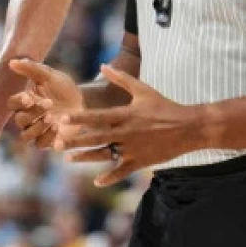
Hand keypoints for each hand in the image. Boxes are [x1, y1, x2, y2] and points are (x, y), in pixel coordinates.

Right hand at [7, 59, 82, 148]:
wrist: (82, 101)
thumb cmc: (62, 87)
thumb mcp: (48, 75)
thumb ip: (31, 68)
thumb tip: (12, 62)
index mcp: (24, 101)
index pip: (12, 104)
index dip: (18, 102)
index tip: (29, 97)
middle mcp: (27, 117)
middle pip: (19, 120)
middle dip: (32, 113)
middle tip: (49, 104)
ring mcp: (36, 130)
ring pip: (26, 136)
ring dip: (37, 127)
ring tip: (52, 118)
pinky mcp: (48, 141)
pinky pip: (40, 144)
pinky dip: (47, 137)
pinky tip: (58, 128)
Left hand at [55, 65, 197, 186]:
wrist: (189, 127)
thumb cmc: (164, 106)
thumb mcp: (143, 89)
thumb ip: (121, 78)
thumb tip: (103, 64)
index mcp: (126, 115)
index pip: (98, 117)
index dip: (80, 118)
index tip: (62, 118)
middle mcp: (127, 133)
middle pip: (96, 138)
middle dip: (76, 141)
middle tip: (56, 143)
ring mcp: (133, 149)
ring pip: (105, 155)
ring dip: (86, 157)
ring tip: (68, 159)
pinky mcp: (141, 161)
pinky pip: (122, 171)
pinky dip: (110, 177)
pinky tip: (97, 181)